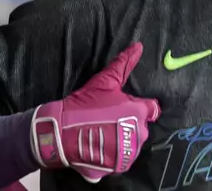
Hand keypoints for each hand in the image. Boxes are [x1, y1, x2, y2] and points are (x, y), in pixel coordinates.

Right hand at [30, 42, 160, 182]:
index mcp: (139, 112)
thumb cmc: (84, 104)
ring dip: (122, 139)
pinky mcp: (119, 166)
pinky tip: (100, 146)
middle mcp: (139, 133)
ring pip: (132, 143)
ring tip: (102, 133)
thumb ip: (124, 64)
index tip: (125, 107)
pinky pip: (122, 159)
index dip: (138, 107)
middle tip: (108, 119)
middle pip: (141, 127)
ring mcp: (129, 152)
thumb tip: (139, 46)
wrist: (60, 132)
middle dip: (129, 123)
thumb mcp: (104, 81)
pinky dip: (114, 154)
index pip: (152, 109)